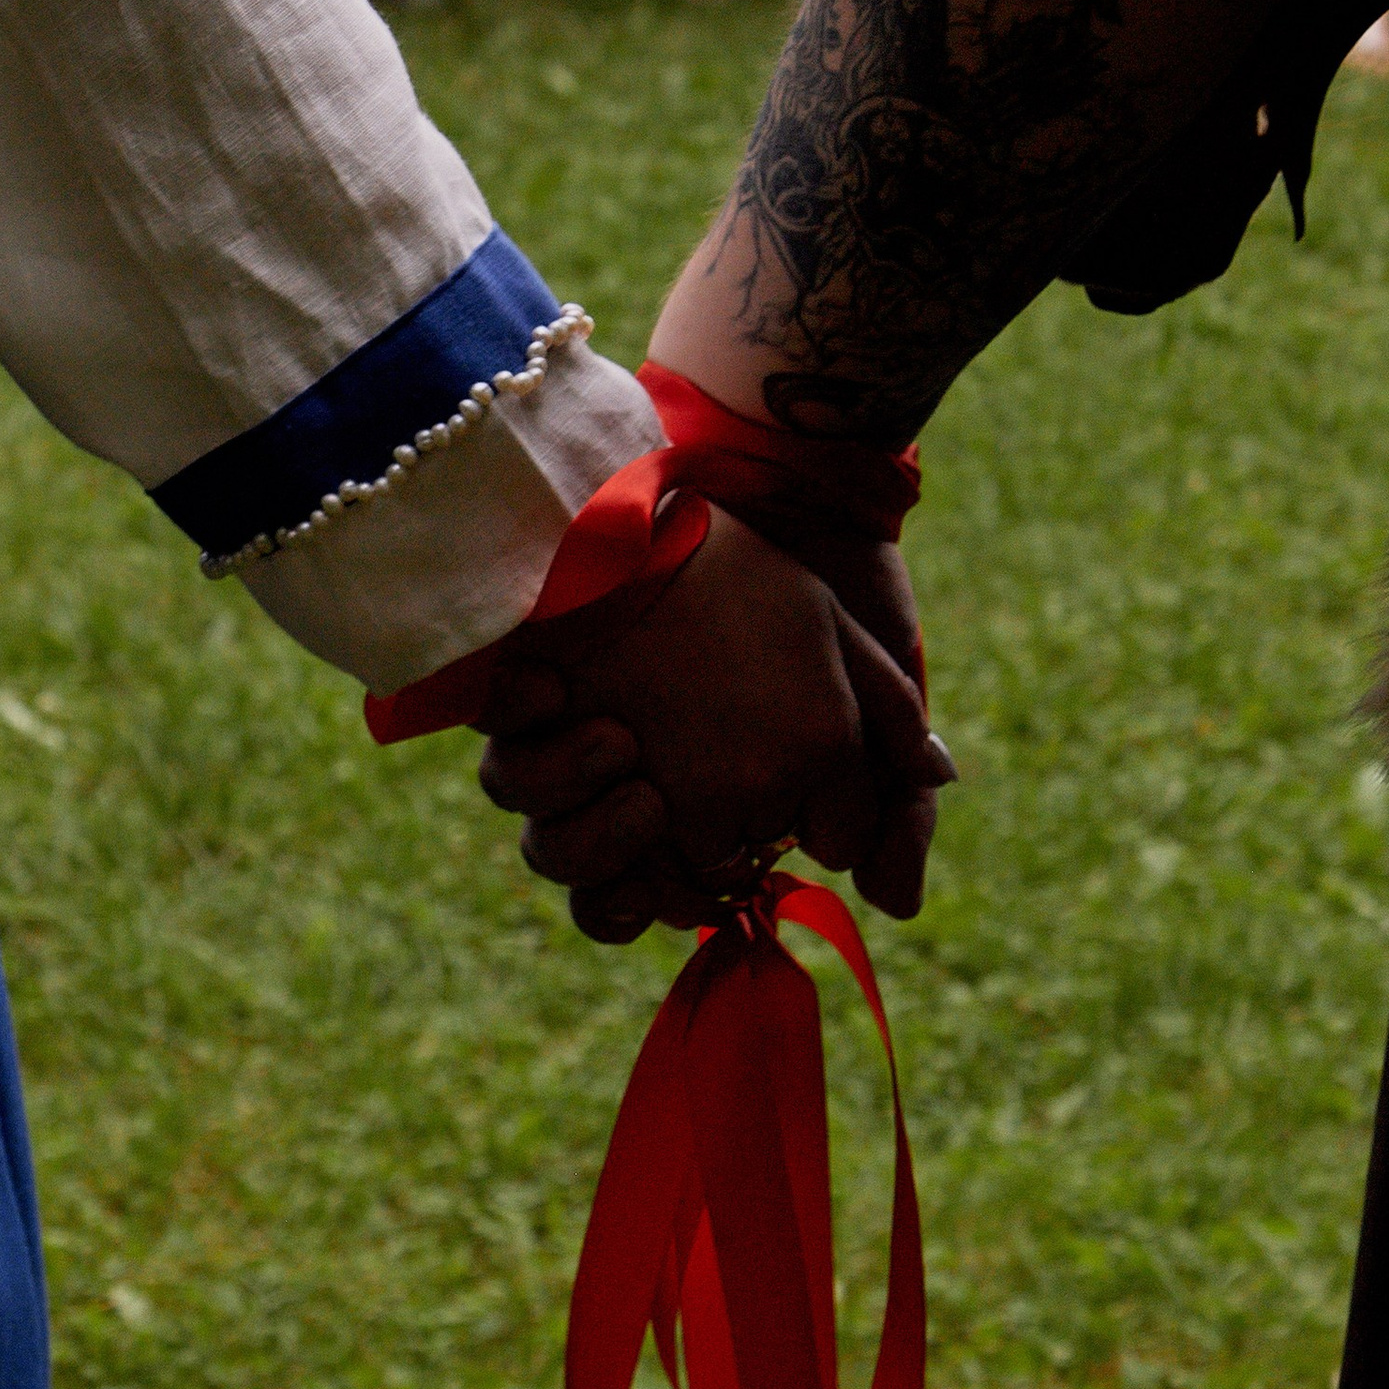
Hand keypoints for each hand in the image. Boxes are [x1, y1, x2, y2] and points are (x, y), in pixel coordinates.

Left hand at [478, 510, 951, 943]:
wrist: (759, 482)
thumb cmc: (812, 602)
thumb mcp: (864, 706)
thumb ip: (890, 807)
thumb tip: (895, 906)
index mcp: (687, 804)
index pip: (645, 899)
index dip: (660, 897)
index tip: (689, 871)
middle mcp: (614, 780)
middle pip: (576, 868)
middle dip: (602, 850)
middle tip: (647, 799)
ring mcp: (563, 726)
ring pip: (529, 812)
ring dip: (564, 790)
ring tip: (615, 736)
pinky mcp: (525, 666)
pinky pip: (493, 722)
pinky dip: (517, 713)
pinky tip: (551, 684)